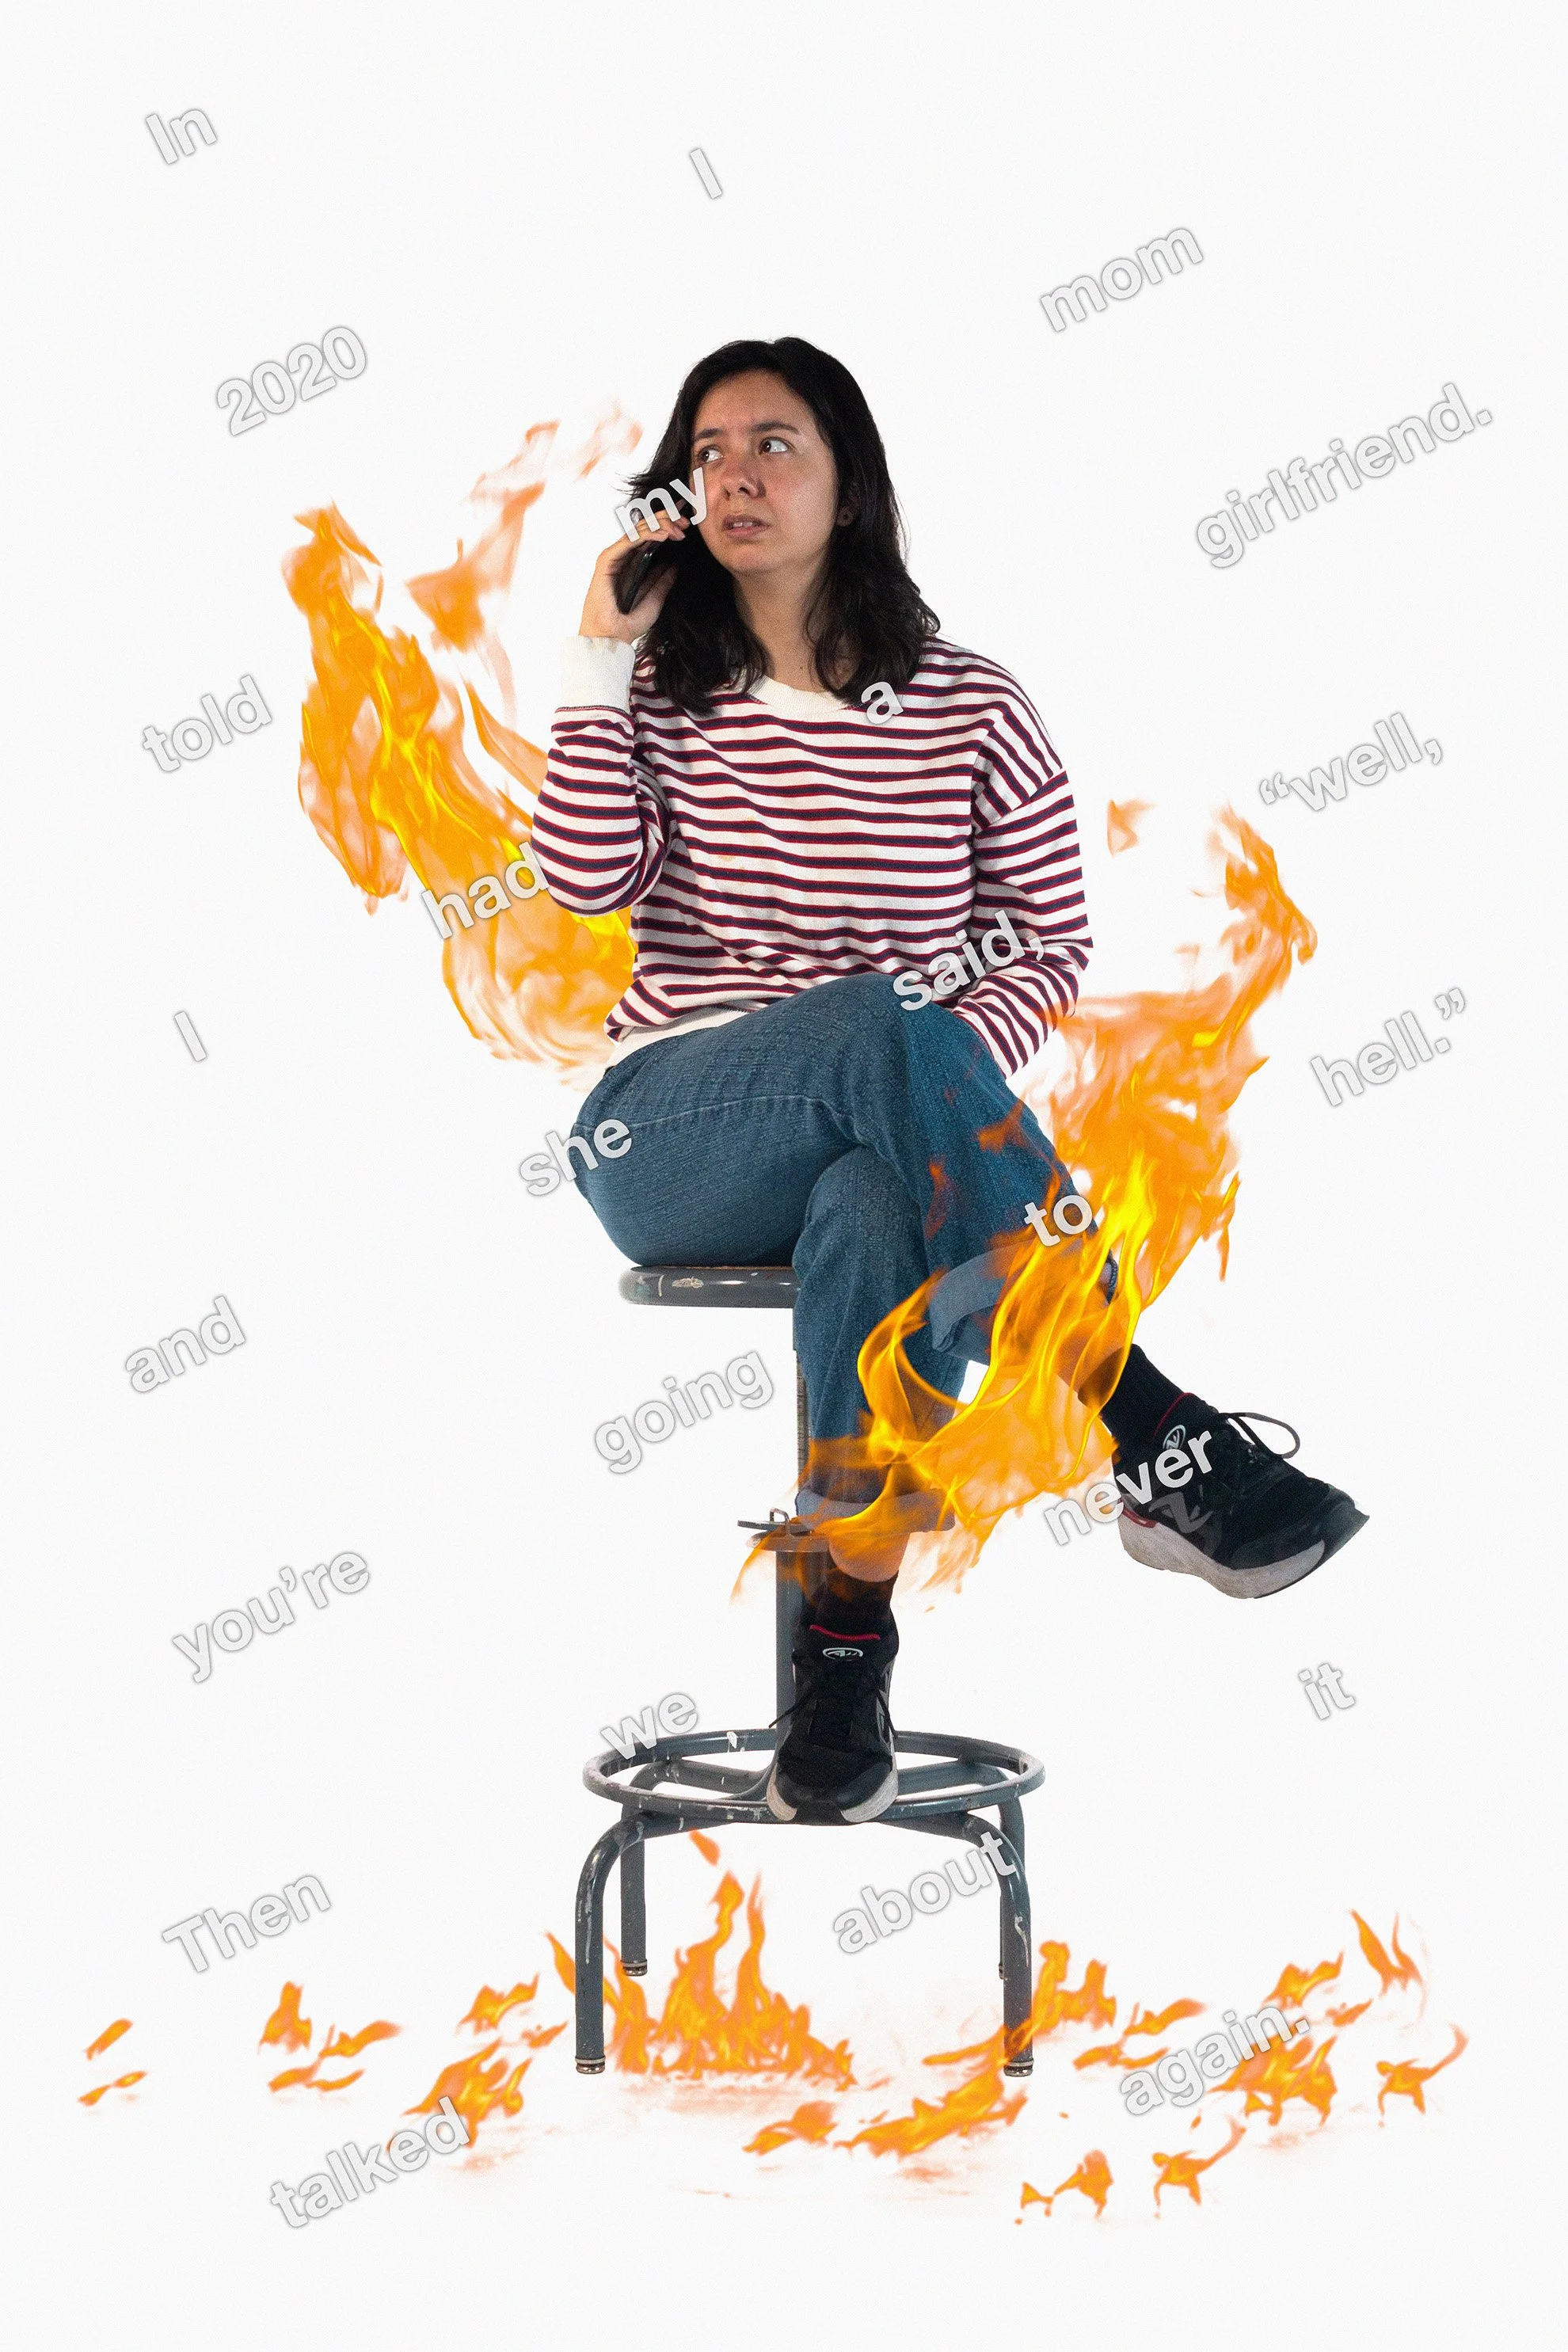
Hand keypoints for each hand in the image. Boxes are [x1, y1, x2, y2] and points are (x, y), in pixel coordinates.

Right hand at [580, 512, 690, 642]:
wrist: (612, 638)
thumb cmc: (628, 623)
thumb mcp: (655, 600)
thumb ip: (663, 582)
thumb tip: (676, 566)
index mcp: (633, 565)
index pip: (650, 536)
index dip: (667, 525)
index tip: (686, 524)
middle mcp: (623, 557)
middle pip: (645, 528)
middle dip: (667, 520)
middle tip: (685, 522)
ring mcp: (614, 557)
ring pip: (638, 529)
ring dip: (660, 525)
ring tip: (678, 529)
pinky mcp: (607, 560)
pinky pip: (629, 540)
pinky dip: (647, 535)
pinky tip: (664, 536)